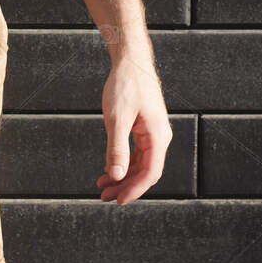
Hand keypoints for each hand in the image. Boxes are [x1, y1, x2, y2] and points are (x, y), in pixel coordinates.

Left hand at [97, 50, 171, 204]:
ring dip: (123, 177)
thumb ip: (117, 148)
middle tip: (104, 197)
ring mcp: (153, 133)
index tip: (118, 201)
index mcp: (157, 136)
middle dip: (125, 186)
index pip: (150, 172)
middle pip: (146, 171)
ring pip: (141, 164)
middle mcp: (159, 137)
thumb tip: (116, 176)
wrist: (130, 61)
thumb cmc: (125, 85)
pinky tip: (109, 170)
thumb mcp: (117, 118)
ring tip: (102, 186)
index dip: (134, 190)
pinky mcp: (145, 129)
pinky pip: (137, 153)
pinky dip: (124, 163)